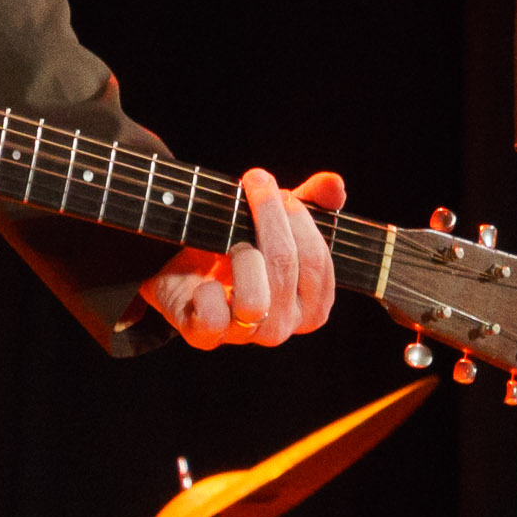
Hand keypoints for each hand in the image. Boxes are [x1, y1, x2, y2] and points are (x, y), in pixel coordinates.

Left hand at [139, 169, 346, 349]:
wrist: (182, 273)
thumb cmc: (239, 247)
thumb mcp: (276, 223)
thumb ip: (310, 203)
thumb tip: (334, 183)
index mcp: (311, 305)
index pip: (317, 262)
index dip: (298, 219)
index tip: (278, 189)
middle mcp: (283, 326)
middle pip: (285, 265)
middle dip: (268, 215)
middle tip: (255, 182)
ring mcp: (246, 334)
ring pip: (255, 298)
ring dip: (241, 254)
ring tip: (229, 237)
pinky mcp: (206, 335)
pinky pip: (213, 317)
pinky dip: (207, 293)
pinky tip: (203, 279)